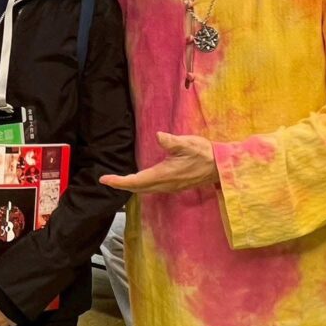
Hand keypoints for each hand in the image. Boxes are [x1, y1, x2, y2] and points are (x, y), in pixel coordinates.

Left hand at [100, 131, 218, 193]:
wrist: (221, 167)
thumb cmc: (204, 153)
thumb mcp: (188, 144)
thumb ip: (173, 142)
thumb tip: (159, 136)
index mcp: (164, 175)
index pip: (136, 181)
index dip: (119, 182)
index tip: (104, 179)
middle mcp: (165, 184)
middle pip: (137, 188)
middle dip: (121, 185)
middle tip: (106, 180)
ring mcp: (170, 187)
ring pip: (144, 189)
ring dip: (130, 186)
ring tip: (118, 181)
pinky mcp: (174, 185)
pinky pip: (152, 188)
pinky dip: (140, 185)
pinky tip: (138, 180)